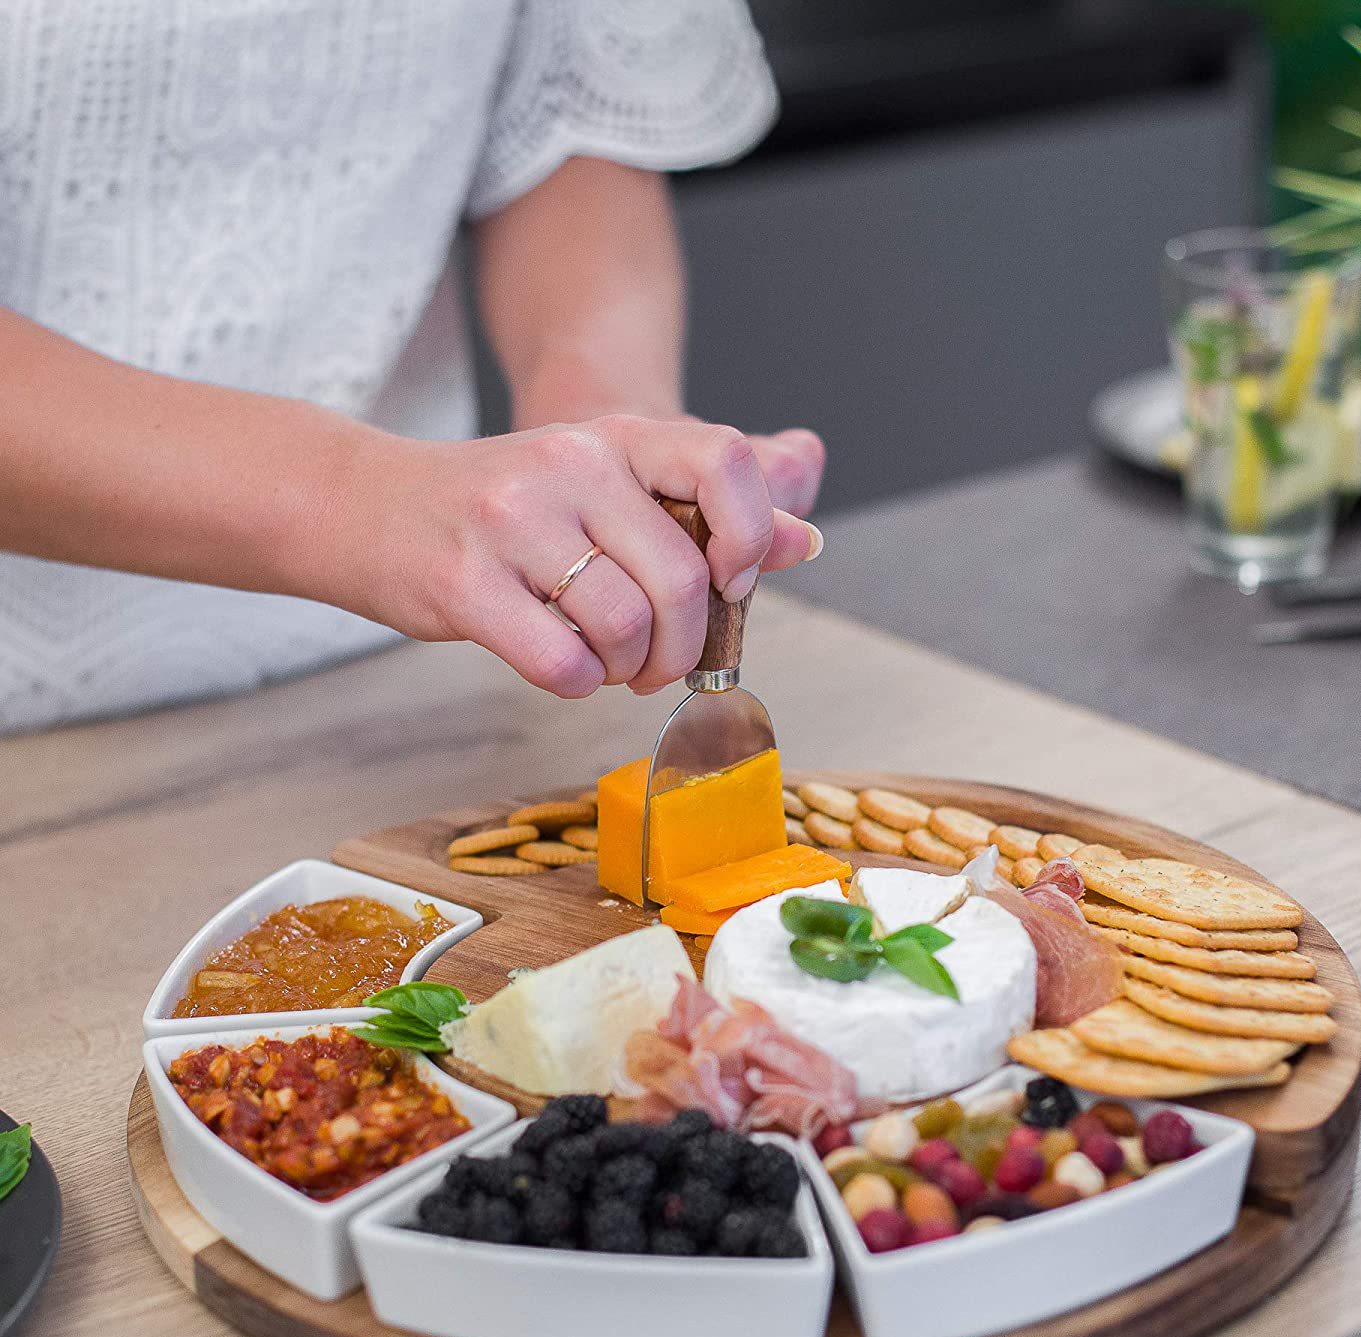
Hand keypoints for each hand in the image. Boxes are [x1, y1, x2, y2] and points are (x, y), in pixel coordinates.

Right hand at [348, 416, 824, 698]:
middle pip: (683, 577)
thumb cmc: (504, 512)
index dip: (750, 536)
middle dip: (685, 647)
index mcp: (615, 436)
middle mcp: (570, 464)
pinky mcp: (466, 582)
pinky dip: (577, 683)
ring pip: (626, 626)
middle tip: (658, 664)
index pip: (725, 461)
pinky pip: (563, 662)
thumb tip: (803, 541)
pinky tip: (563, 666)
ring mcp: (513, 520)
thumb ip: (701, 515)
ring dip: (630, 670)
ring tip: (607, 662)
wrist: (366, 506)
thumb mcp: (604, 488)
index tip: (730, 584)